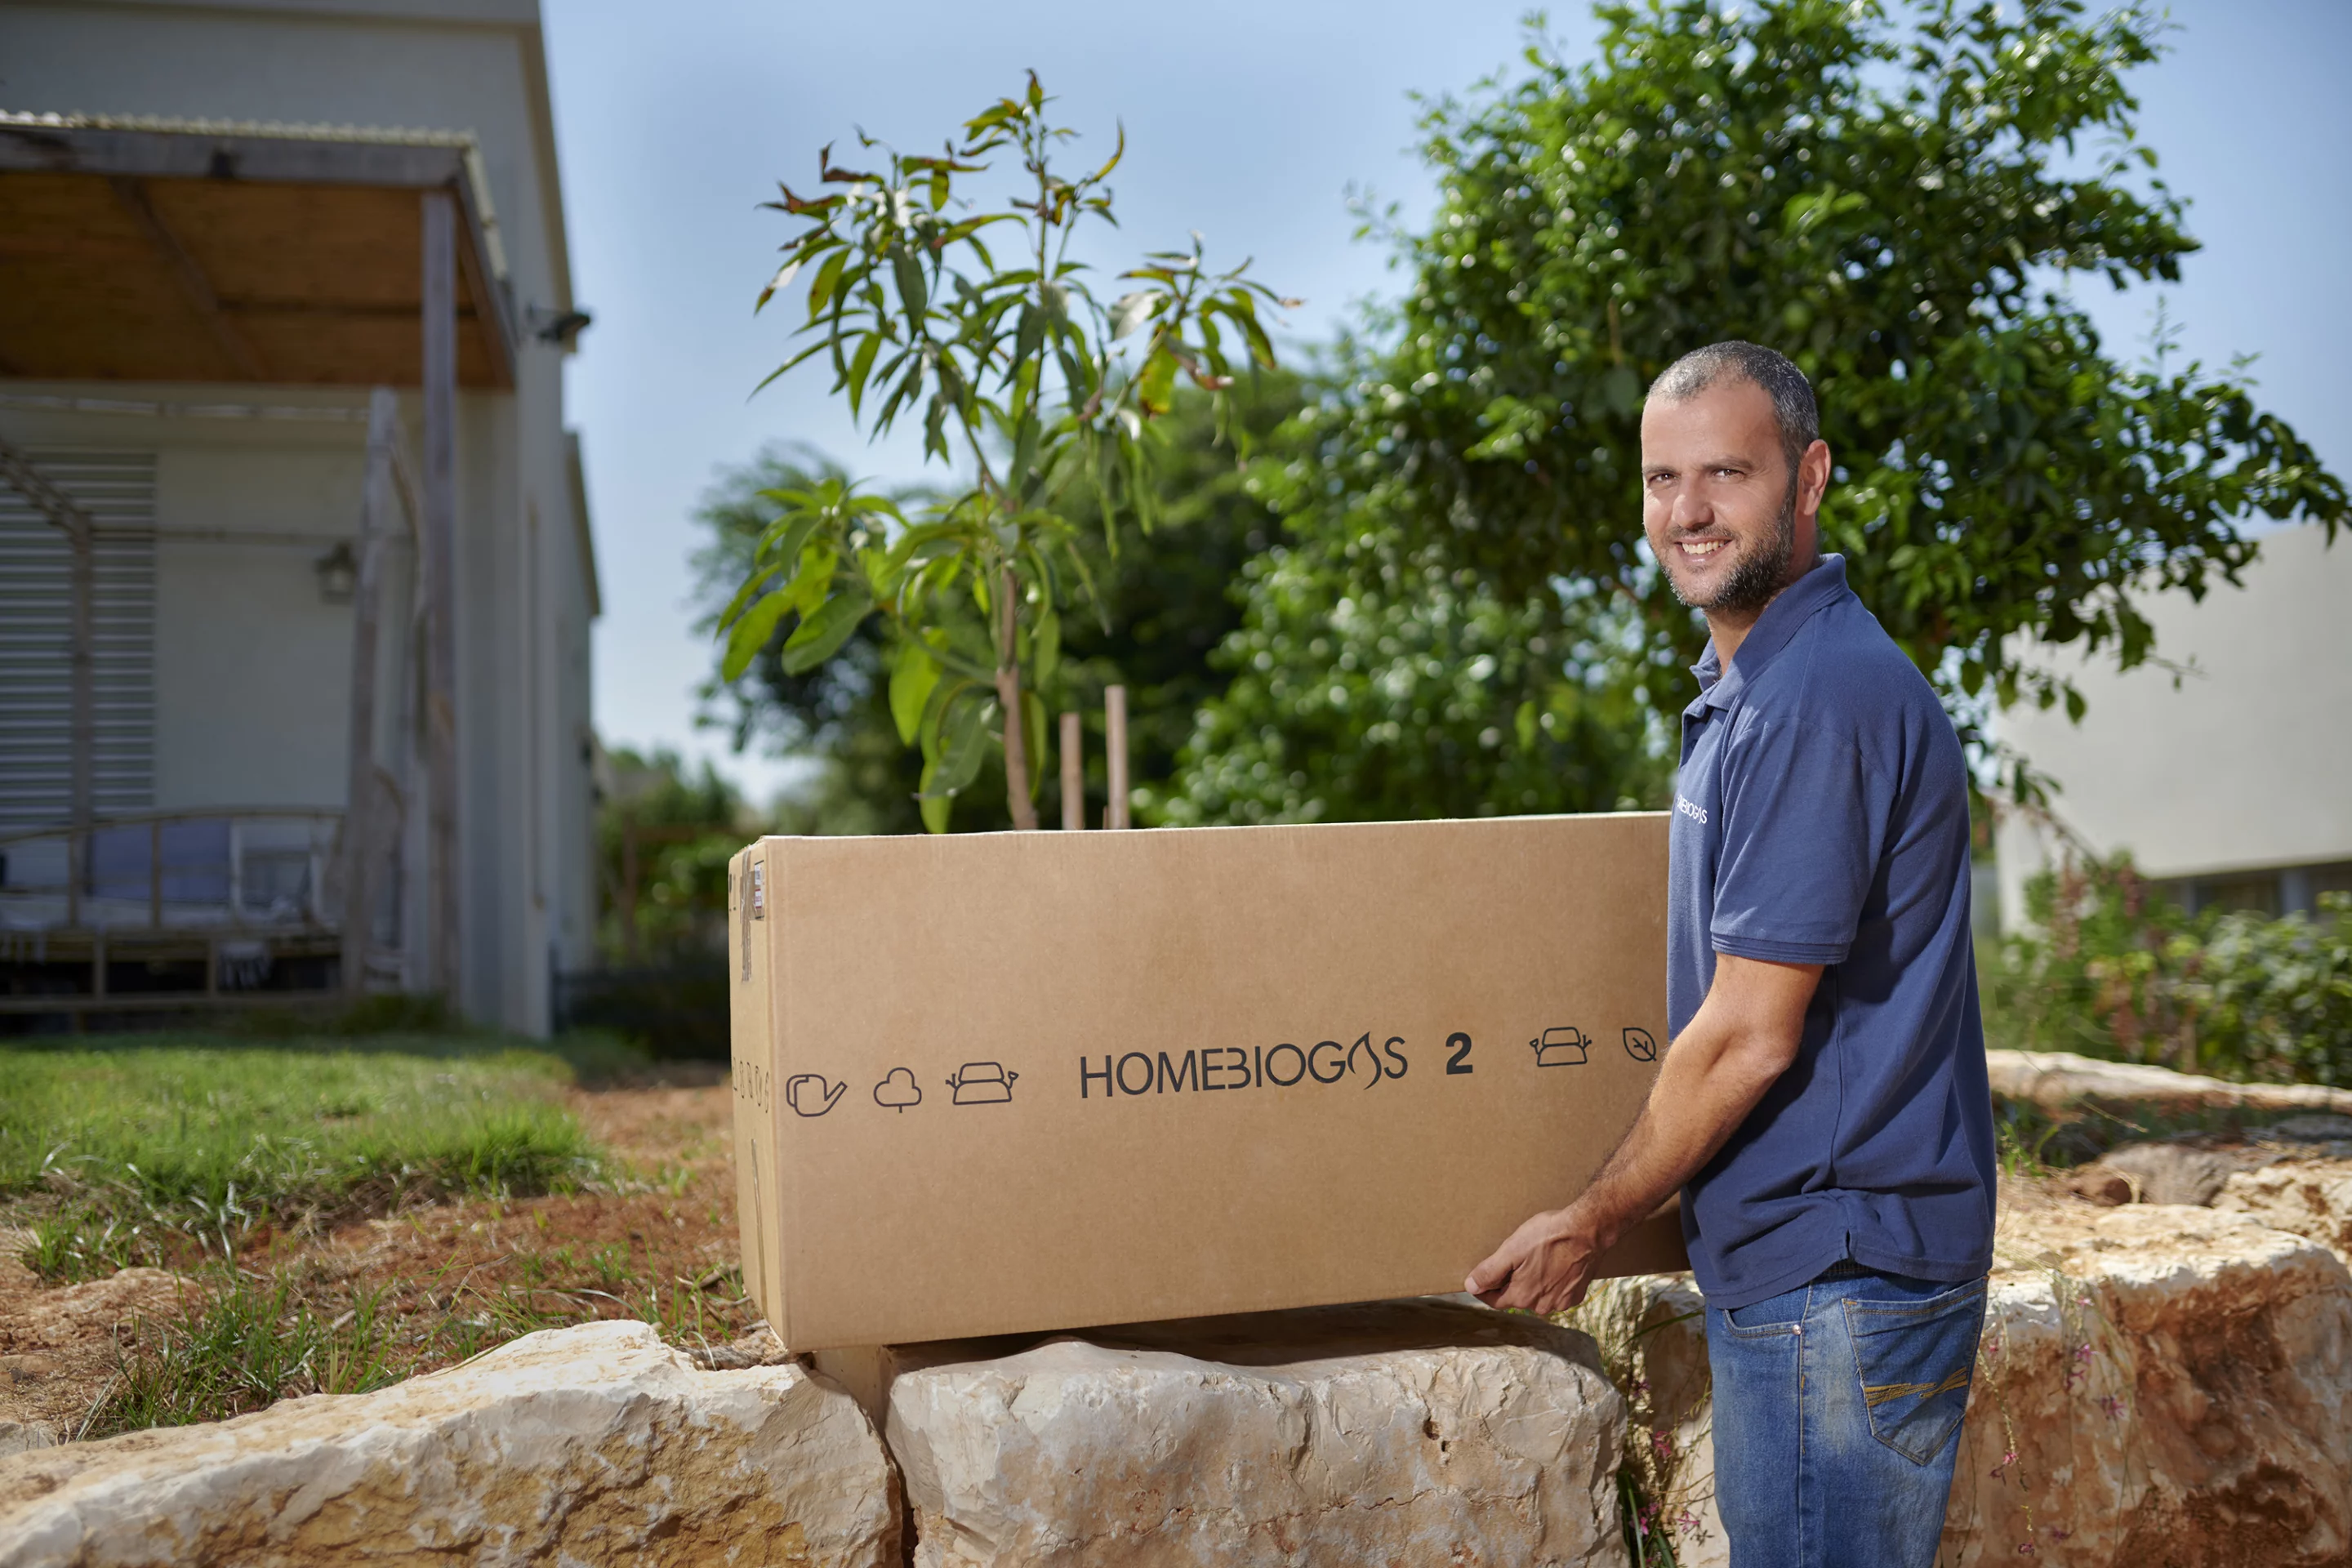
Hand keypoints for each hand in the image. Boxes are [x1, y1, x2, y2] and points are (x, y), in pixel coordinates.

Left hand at [1466, 1205, 1604, 1314]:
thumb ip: (1490, 1271)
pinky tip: (1552, 1265)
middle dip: (1509, 1282)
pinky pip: (1555, 1293)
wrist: (1587, 1231)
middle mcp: (1541, 1305)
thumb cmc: (1548, 1236)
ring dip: (1531, 1283)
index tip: (1479, 1280)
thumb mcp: (1512, 1249)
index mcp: (1522, 1296)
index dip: (1485, 1289)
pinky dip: (1550, 1283)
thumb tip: (1471, 1286)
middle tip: (1511, 1261)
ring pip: (1536, 1296)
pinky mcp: (1575, 1295)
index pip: (1495, 1301)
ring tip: (1533, 1260)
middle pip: (1516, 1297)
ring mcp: (1560, 1302)